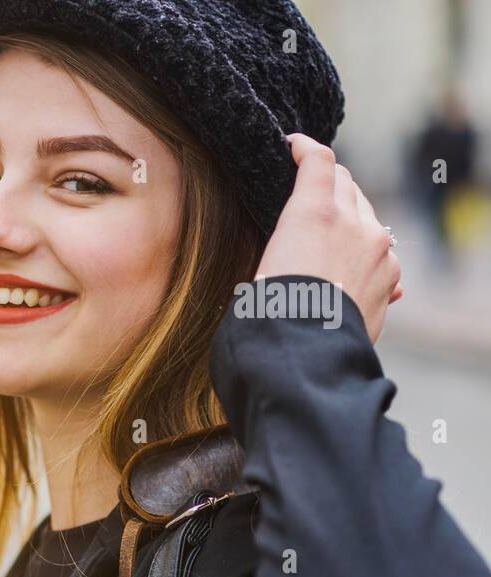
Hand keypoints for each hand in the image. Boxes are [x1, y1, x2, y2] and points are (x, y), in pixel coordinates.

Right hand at [255, 133, 401, 343]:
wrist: (307, 351)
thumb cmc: (271, 311)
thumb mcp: (262, 264)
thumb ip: (287, 236)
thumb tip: (293, 239)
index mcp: (313, 213)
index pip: (317, 160)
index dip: (305, 147)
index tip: (295, 146)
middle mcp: (353, 221)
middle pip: (346, 182)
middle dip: (328, 181)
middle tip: (310, 190)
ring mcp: (378, 247)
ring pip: (367, 215)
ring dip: (350, 217)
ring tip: (331, 235)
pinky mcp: (390, 275)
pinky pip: (382, 251)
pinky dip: (366, 252)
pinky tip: (352, 267)